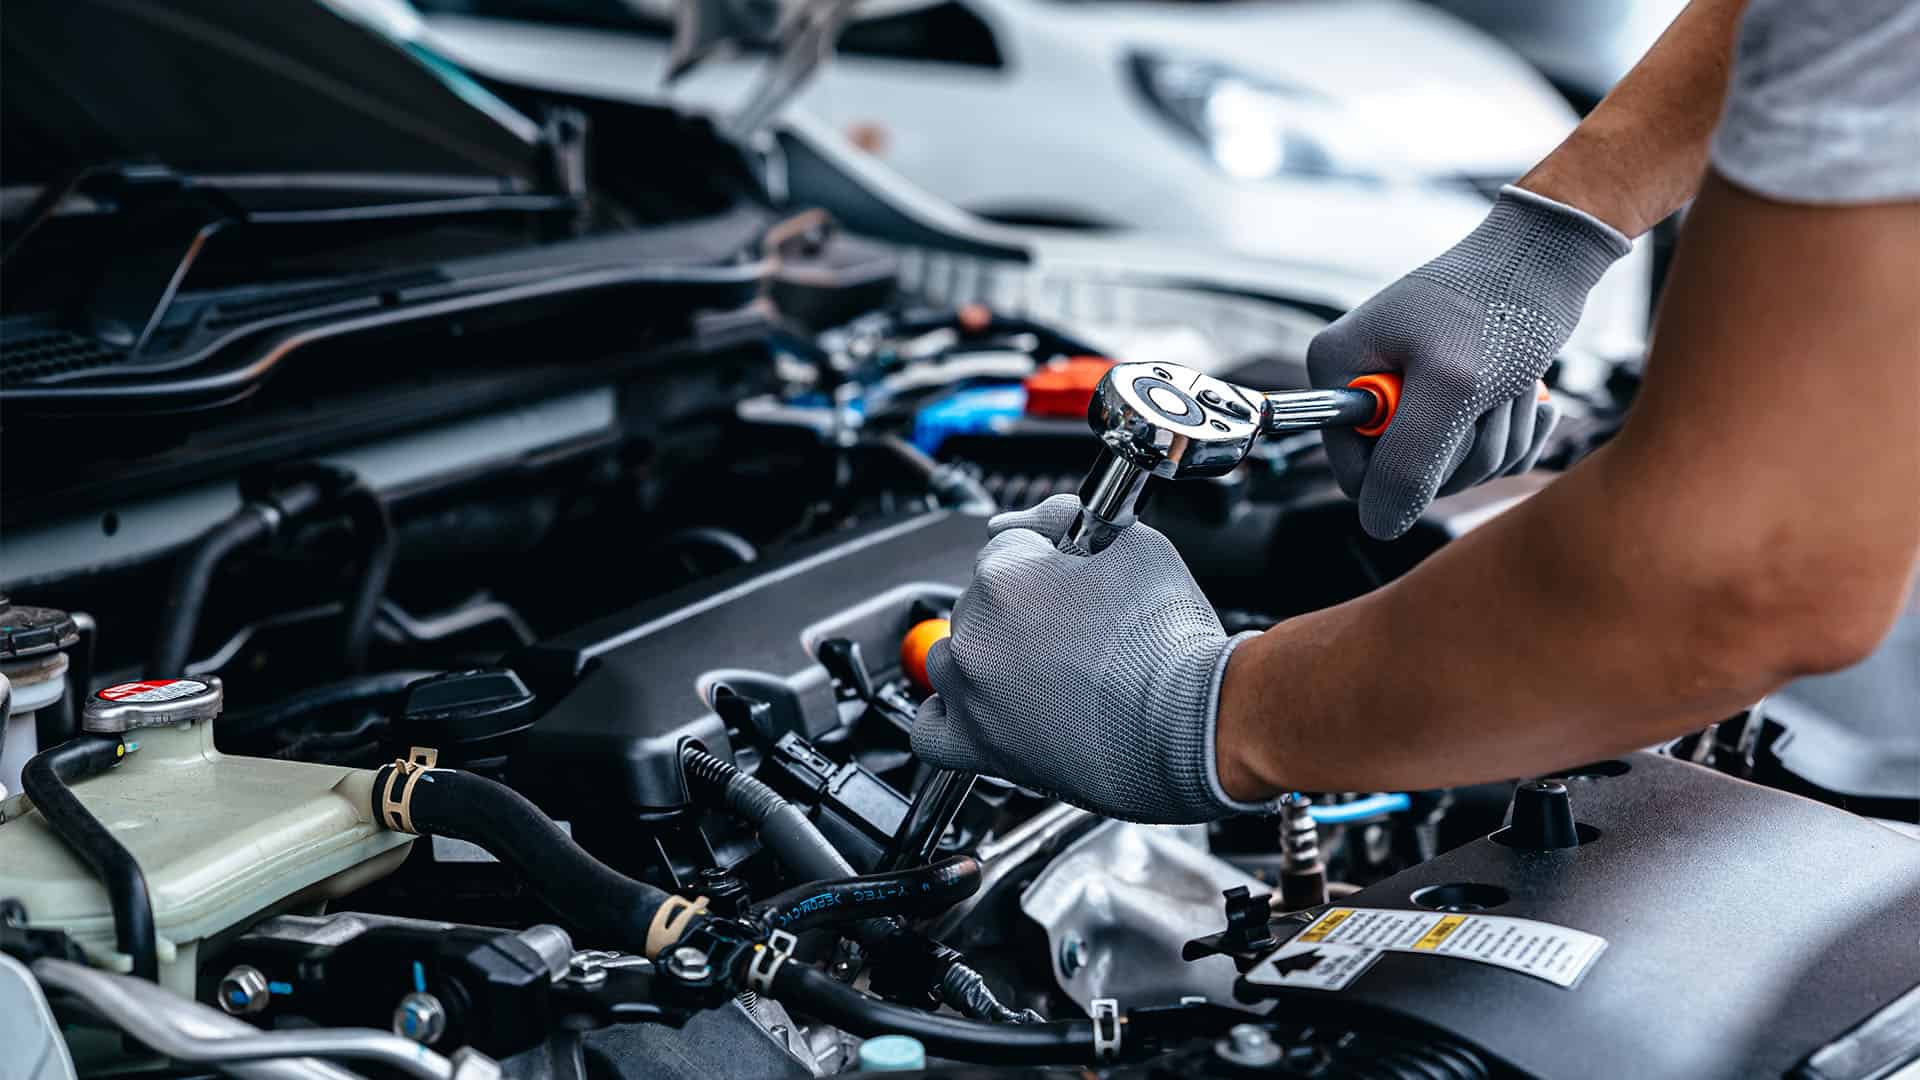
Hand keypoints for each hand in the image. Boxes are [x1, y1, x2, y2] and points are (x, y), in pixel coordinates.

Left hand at [911, 495, 1270, 822]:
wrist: (1193, 726)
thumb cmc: (1172, 643)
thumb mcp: (1138, 547)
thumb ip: (1078, 518)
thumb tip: (1054, 515)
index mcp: (1006, 576)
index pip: (1007, 542)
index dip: (1045, 551)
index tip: (1070, 566)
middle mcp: (976, 633)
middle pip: (979, 600)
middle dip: (1022, 605)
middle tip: (1074, 625)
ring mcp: (972, 694)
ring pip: (953, 657)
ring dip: (988, 655)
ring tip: (1042, 667)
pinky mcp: (980, 747)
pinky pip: (931, 729)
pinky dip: (949, 715)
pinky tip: (982, 707)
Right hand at [1308, 186, 1630, 539]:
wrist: (1550, 254)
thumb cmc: (1499, 303)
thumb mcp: (1452, 387)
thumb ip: (1407, 463)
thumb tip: (1378, 526)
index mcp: (1340, 370)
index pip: (1355, 474)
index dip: (1407, 471)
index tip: (1447, 424)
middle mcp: (1365, 382)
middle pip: (1407, 476)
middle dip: (1465, 448)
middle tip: (1488, 395)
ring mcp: (1410, 393)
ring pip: (1453, 468)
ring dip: (1498, 437)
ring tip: (1510, 383)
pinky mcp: (1453, 399)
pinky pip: (1482, 454)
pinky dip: (1514, 433)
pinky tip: (1526, 395)